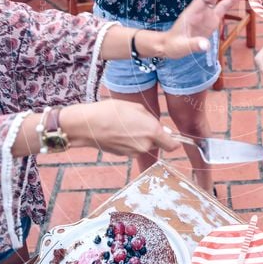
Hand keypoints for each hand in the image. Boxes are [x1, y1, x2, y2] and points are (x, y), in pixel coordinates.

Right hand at [61, 100, 179, 156]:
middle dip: (153, 135)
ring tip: (126, 125)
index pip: (173, 146)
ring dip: (140, 138)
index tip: (172, 136)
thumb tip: (159, 129)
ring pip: (145, 146)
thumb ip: (151, 120)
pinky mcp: (123, 155)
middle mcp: (145, 146)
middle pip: (157, 144)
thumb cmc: (112, 111)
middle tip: (140, 123)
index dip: (174, 141)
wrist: (88, 125)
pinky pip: (133, 148)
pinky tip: (119, 131)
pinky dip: (130, 141)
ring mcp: (134, 152)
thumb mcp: (136, 108)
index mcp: (152, 132)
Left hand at [163, 0, 240, 58]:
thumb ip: (194, 45)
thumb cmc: (174, 44)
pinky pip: (222, 8)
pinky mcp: (212, 19)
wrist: (172, 45)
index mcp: (191, 12)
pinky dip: (231, 1)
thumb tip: (206, 45)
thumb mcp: (181, 46)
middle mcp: (200, 9)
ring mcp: (207, 13)